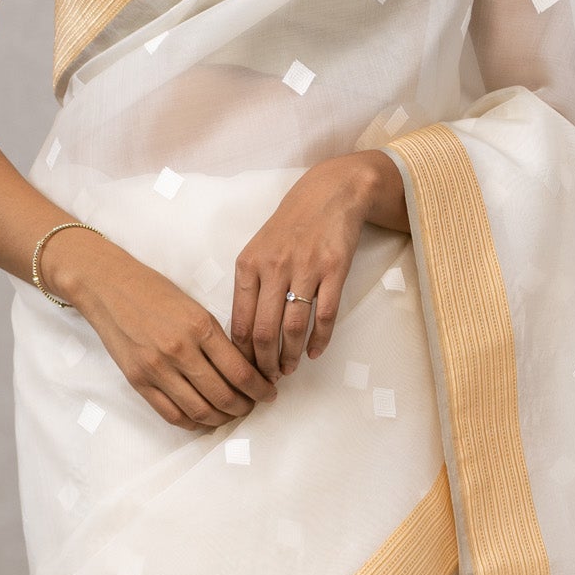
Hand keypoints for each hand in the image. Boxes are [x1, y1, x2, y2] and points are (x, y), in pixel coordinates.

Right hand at [41, 226, 278, 433]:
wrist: (109, 288)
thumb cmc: (155, 292)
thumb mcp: (195, 307)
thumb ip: (218, 339)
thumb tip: (243, 371)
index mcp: (201, 327)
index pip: (240, 371)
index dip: (260, 389)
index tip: (269, 392)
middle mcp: (180, 350)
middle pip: (224, 396)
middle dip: (246, 407)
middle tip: (254, 406)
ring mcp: (157, 368)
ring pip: (200, 410)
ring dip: (222, 418)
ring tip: (232, 414)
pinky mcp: (138, 381)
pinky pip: (172, 414)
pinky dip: (193, 422)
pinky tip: (205, 420)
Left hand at [230, 151, 407, 383]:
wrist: (329, 194)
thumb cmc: (290, 226)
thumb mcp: (258, 249)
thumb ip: (250, 286)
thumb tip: (243, 333)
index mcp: (249, 265)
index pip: (239, 320)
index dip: (241, 353)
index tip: (244, 370)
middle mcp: (274, 267)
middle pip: (264, 330)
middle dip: (264, 363)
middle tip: (267, 380)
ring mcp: (306, 269)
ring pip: (294, 327)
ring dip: (291, 356)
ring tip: (289, 370)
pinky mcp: (334, 270)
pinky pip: (325, 315)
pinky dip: (319, 340)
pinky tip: (314, 353)